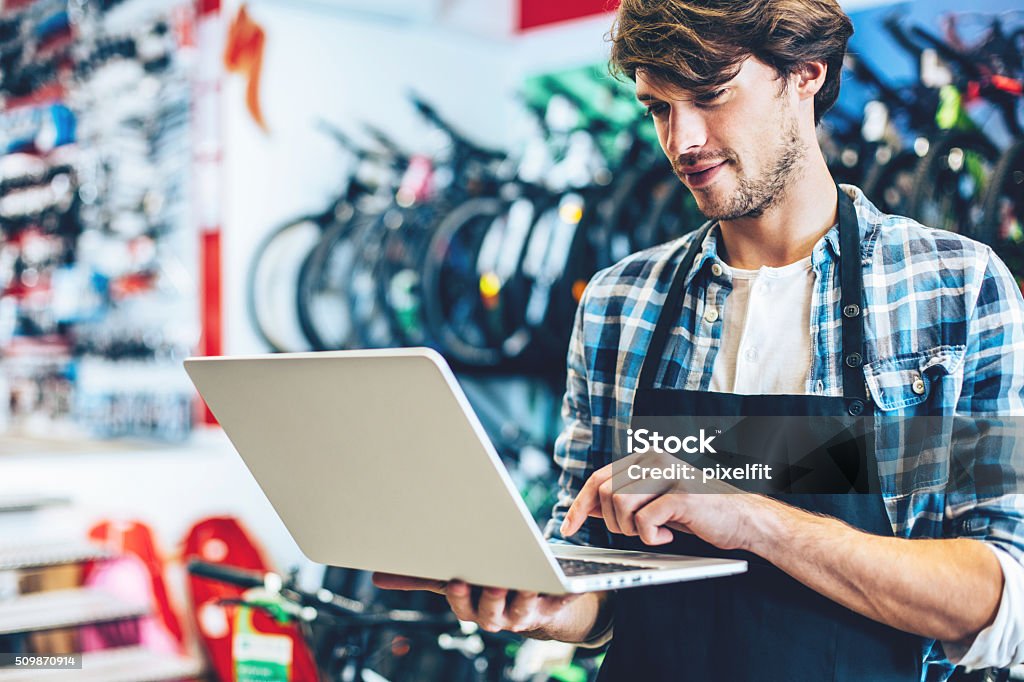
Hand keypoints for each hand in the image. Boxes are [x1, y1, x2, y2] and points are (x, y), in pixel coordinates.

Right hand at [371, 573, 584, 634]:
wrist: (533, 602)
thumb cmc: (484, 584)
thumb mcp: (451, 578)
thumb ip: (419, 578)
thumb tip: (376, 577)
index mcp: (471, 608)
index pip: (462, 605)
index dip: (460, 596)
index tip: (456, 581)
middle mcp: (496, 616)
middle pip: (491, 611)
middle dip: (490, 597)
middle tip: (492, 581)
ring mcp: (524, 614)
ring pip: (522, 609)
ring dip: (524, 596)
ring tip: (526, 579)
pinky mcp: (552, 606)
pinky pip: (558, 601)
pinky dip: (561, 592)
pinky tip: (560, 580)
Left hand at [559, 449, 768, 549]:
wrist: (744, 519)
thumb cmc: (698, 513)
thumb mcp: (653, 503)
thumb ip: (622, 500)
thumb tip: (585, 508)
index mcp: (644, 458)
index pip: (597, 478)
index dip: (579, 505)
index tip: (568, 528)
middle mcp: (654, 459)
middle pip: (604, 492)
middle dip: (612, 523)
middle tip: (636, 533)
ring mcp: (669, 474)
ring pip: (620, 505)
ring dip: (632, 529)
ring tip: (655, 532)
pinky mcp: (682, 495)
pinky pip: (645, 521)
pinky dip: (651, 537)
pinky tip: (668, 536)